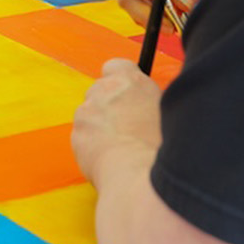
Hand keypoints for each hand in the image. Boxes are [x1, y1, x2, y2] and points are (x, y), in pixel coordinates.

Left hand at [72, 58, 162, 185]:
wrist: (140, 177)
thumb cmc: (161, 148)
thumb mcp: (167, 113)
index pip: (116, 66)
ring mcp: (86, 112)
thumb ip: (149, 100)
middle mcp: (104, 90)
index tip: (126, 94)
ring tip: (122, 147)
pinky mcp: (76, 134)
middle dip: (109, 106)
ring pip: (90, 115)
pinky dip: (92, 145)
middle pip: (100, 91)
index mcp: (130, 81)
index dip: (120, 80)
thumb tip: (147, 104)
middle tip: (127, 127)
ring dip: (100, 126)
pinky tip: (110, 157)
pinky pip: (83, 137)